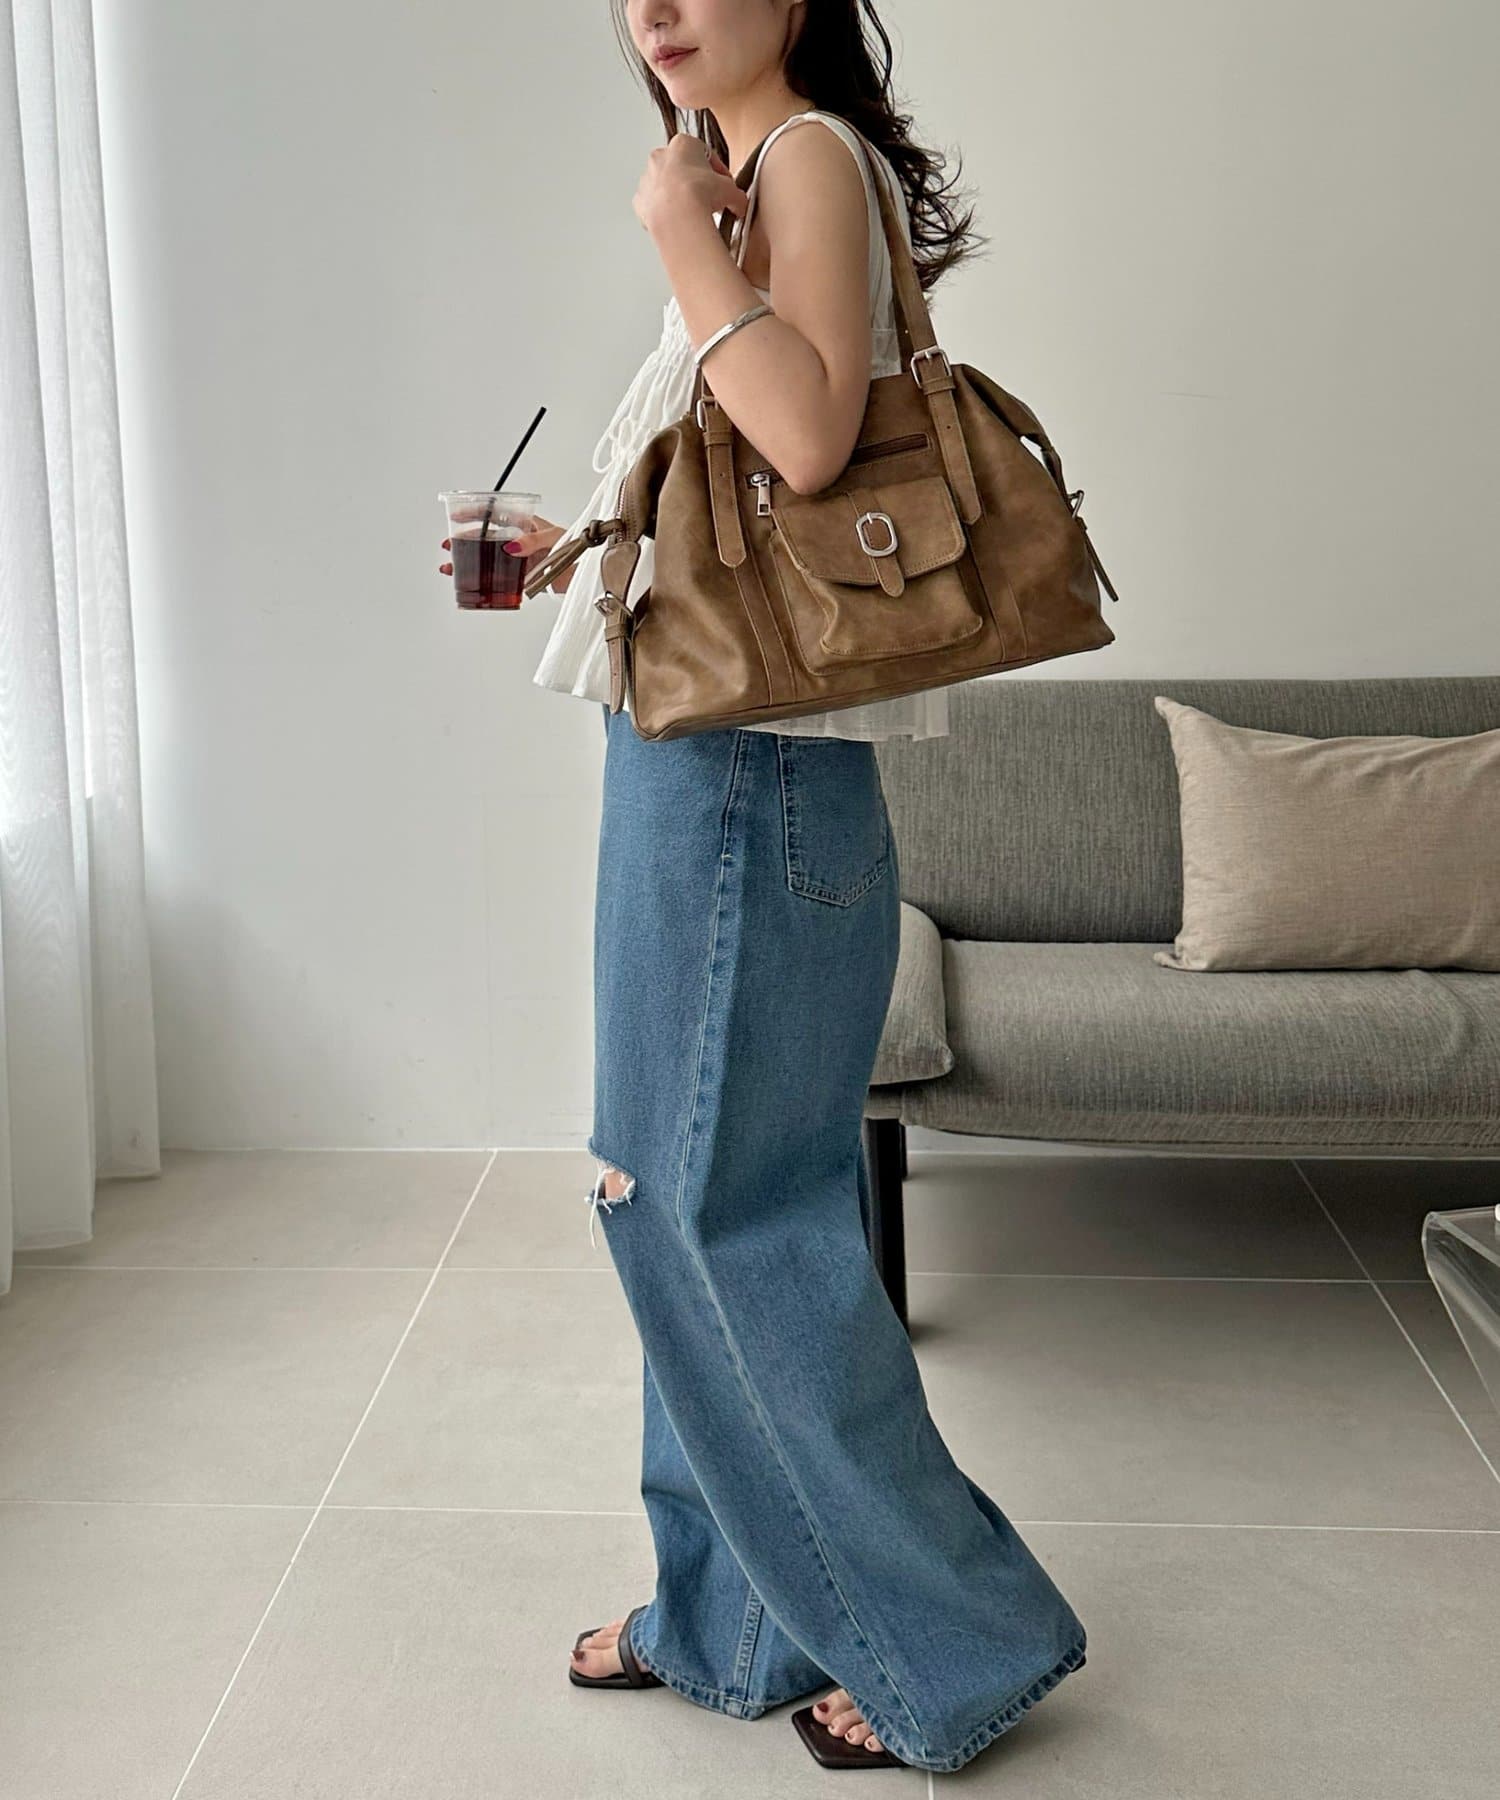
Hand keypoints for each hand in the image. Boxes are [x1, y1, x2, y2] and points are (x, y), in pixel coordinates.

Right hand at [438, 514, 572, 590]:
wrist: (586, 573)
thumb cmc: (575, 547)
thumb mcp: (554, 537)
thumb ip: (534, 540)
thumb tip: (512, 546)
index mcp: (525, 524)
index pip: (495, 514)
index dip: (474, 513)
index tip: (456, 515)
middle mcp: (519, 540)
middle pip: (485, 537)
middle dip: (464, 540)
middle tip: (449, 544)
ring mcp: (519, 559)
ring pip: (488, 558)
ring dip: (468, 561)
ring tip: (450, 567)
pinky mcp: (522, 577)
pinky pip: (499, 579)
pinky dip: (484, 582)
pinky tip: (471, 583)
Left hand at [633, 134, 747, 237]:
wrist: (678, 217)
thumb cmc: (700, 195)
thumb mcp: (730, 190)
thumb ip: (736, 194)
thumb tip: (739, 203)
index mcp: (682, 143)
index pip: (704, 153)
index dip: (716, 170)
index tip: (723, 183)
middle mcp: (661, 157)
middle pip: (681, 168)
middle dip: (694, 182)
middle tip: (707, 199)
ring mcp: (648, 179)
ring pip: (665, 186)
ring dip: (677, 197)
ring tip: (693, 214)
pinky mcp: (640, 202)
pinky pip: (653, 206)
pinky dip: (664, 213)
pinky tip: (677, 222)